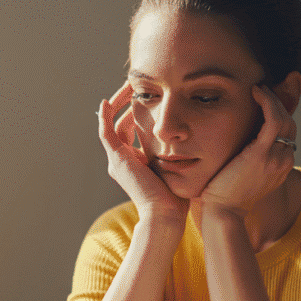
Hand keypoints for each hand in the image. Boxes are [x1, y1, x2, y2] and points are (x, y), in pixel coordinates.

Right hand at [98, 82, 187, 223]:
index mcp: (137, 163)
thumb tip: (196, 140)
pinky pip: (105, 132)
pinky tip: (108, 101)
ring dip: (119, 103)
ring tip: (128, 86)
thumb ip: (180, 154)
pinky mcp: (116, 159)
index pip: (134, 131)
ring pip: (111, 124)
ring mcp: (117, 160)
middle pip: (122, 124)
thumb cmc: (177, 197)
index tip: (152, 96)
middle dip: (129, 104)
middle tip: (138, 86)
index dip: (140, 113)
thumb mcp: (178, 168)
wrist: (165, 214)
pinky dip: (105, 117)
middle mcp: (123, 161)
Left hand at [195, 85, 296, 222]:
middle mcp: (285, 161)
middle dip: (277, 103)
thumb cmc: (224, 196)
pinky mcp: (262, 153)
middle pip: (289, 123)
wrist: (223, 213)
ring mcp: (276, 157)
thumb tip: (238, 144)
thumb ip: (247, 158)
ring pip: (284, 118)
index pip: (287, 134)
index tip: (263, 103)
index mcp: (282, 166)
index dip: (277, 114)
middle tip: (261, 91)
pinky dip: (267, 101)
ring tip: (258, 90)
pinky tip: (255, 92)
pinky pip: (273, 119)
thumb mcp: (242, 174)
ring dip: (272, 99)